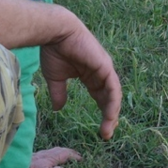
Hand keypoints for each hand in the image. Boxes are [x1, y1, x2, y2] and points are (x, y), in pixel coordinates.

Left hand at [26, 146, 81, 167]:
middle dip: (70, 152)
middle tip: (77, 155)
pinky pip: (49, 153)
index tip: (81, 159)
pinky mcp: (34, 157)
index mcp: (50, 157)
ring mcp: (39, 154)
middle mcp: (46, 153)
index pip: (66, 154)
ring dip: (63, 152)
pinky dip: (55, 154)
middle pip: (61, 150)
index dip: (74, 156)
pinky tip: (52, 158)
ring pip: (54, 151)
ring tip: (67, 155)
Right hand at [39, 10, 121, 139]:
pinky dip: (113, 102)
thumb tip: (58, 109)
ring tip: (108, 130)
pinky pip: (113, 88)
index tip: (100, 130)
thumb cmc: (54, 51)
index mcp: (90, 75)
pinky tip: (111, 115)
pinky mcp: (105, 66)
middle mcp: (101, 73)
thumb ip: (59, 93)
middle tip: (106, 134)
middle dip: (109, 117)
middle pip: (109, 98)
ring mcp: (105, 69)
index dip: (102, 112)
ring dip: (112, 113)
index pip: (101, 96)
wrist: (55, 33)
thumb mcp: (55, 78)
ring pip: (113, 95)